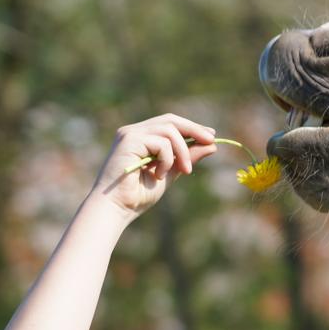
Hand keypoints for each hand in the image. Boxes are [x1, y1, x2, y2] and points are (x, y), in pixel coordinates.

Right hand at [91, 114, 216, 217]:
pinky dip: (167, 159)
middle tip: (211, 141)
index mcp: (141, 137)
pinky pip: (161, 142)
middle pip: (170, 120)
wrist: (116, 208)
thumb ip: (187, 158)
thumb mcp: (170, 173)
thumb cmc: (138, 196)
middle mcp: (133, 131)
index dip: (191, 127)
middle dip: (194, 129)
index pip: (170, 124)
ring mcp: (130, 134)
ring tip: (184, 171)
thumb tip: (212, 146)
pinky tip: (158, 175)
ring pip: (169, 130)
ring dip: (182, 152)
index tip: (211, 136)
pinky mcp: (129, 140)